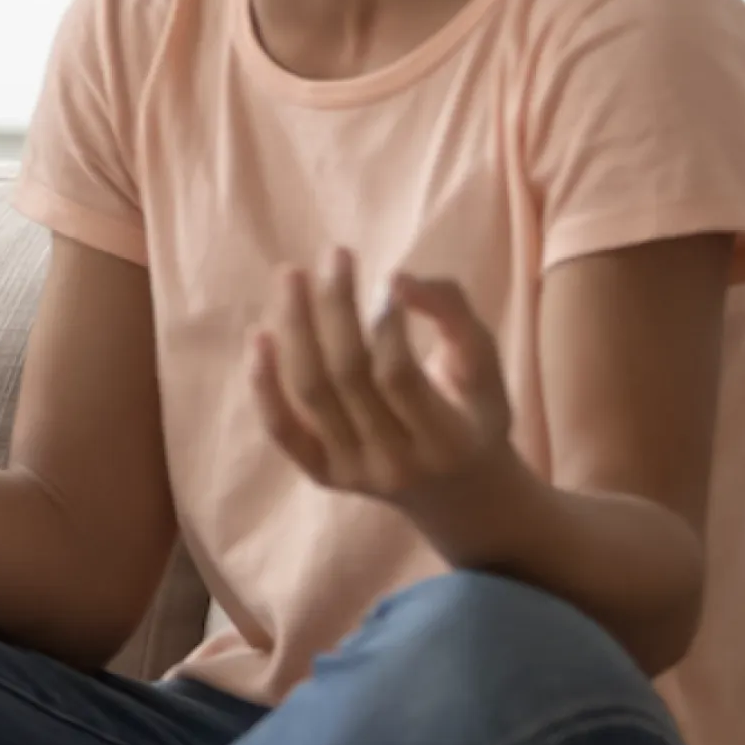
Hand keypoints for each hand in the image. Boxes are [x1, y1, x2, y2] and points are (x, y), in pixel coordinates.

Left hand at [249, 249, 524, 542]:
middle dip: (336, 308)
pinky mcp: (323, 475)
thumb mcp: (485, 363)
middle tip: (333, 255)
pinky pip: (282, 430)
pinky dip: (264, 384)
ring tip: (292, 276)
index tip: (386, 275)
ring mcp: (354, 473)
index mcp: (447, 439)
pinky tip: (260, 334)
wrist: (459, 490)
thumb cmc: (475, 411)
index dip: (386, 323)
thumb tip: (396, 278)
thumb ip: (451, 313)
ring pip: (311, 394)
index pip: (399, 375)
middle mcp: (397, 463)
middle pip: (348, 377)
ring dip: (296, 329)